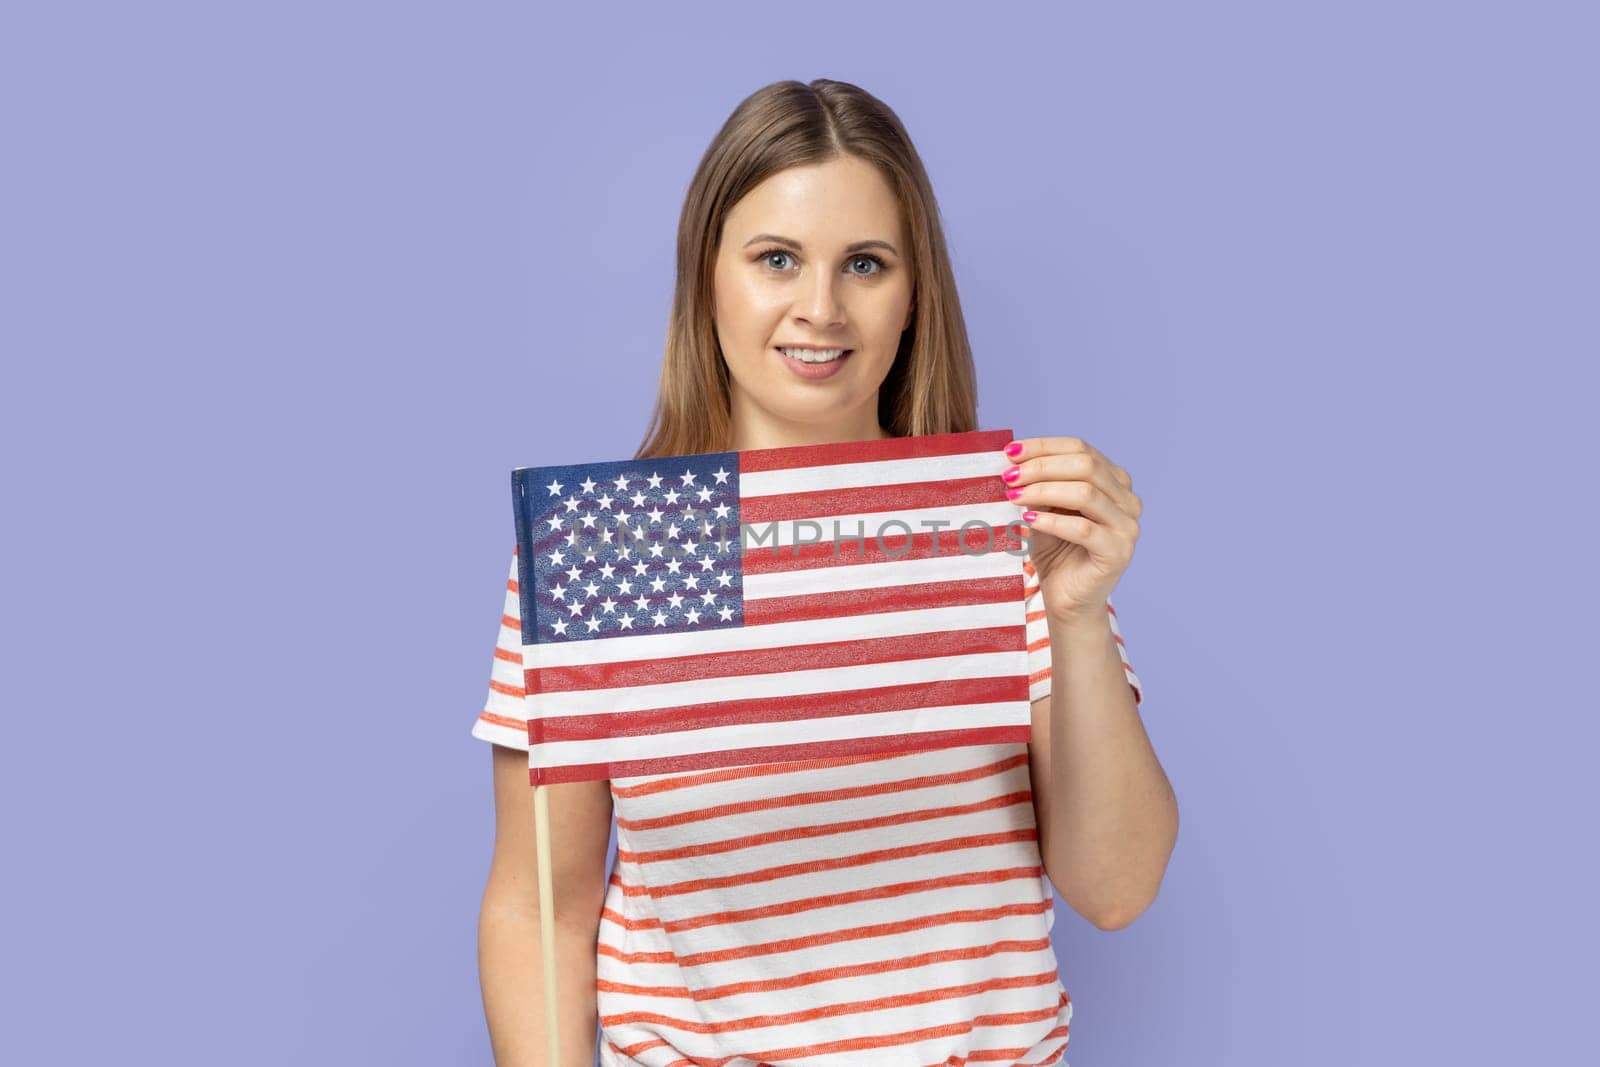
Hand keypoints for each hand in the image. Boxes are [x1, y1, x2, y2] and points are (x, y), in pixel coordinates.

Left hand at [1001, 436, 1141, 621]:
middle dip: (1042, 467)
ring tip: (1013, 496)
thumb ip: (1038, 486)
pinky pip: (1084, 529)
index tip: (1010, 452)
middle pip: (1086, 466)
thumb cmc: (1056, 552)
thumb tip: (1014, 462)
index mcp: (1114, 481)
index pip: (1080, 448)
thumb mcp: (1044, 510)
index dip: (1043, 447)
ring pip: (1086, 493)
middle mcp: (1128, 500)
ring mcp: (1128, 527)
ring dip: (1043, 490)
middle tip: (1009, 476)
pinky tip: (1028, 520)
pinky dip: (1052, 520)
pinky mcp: (1118, 552)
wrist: (1067, 600)